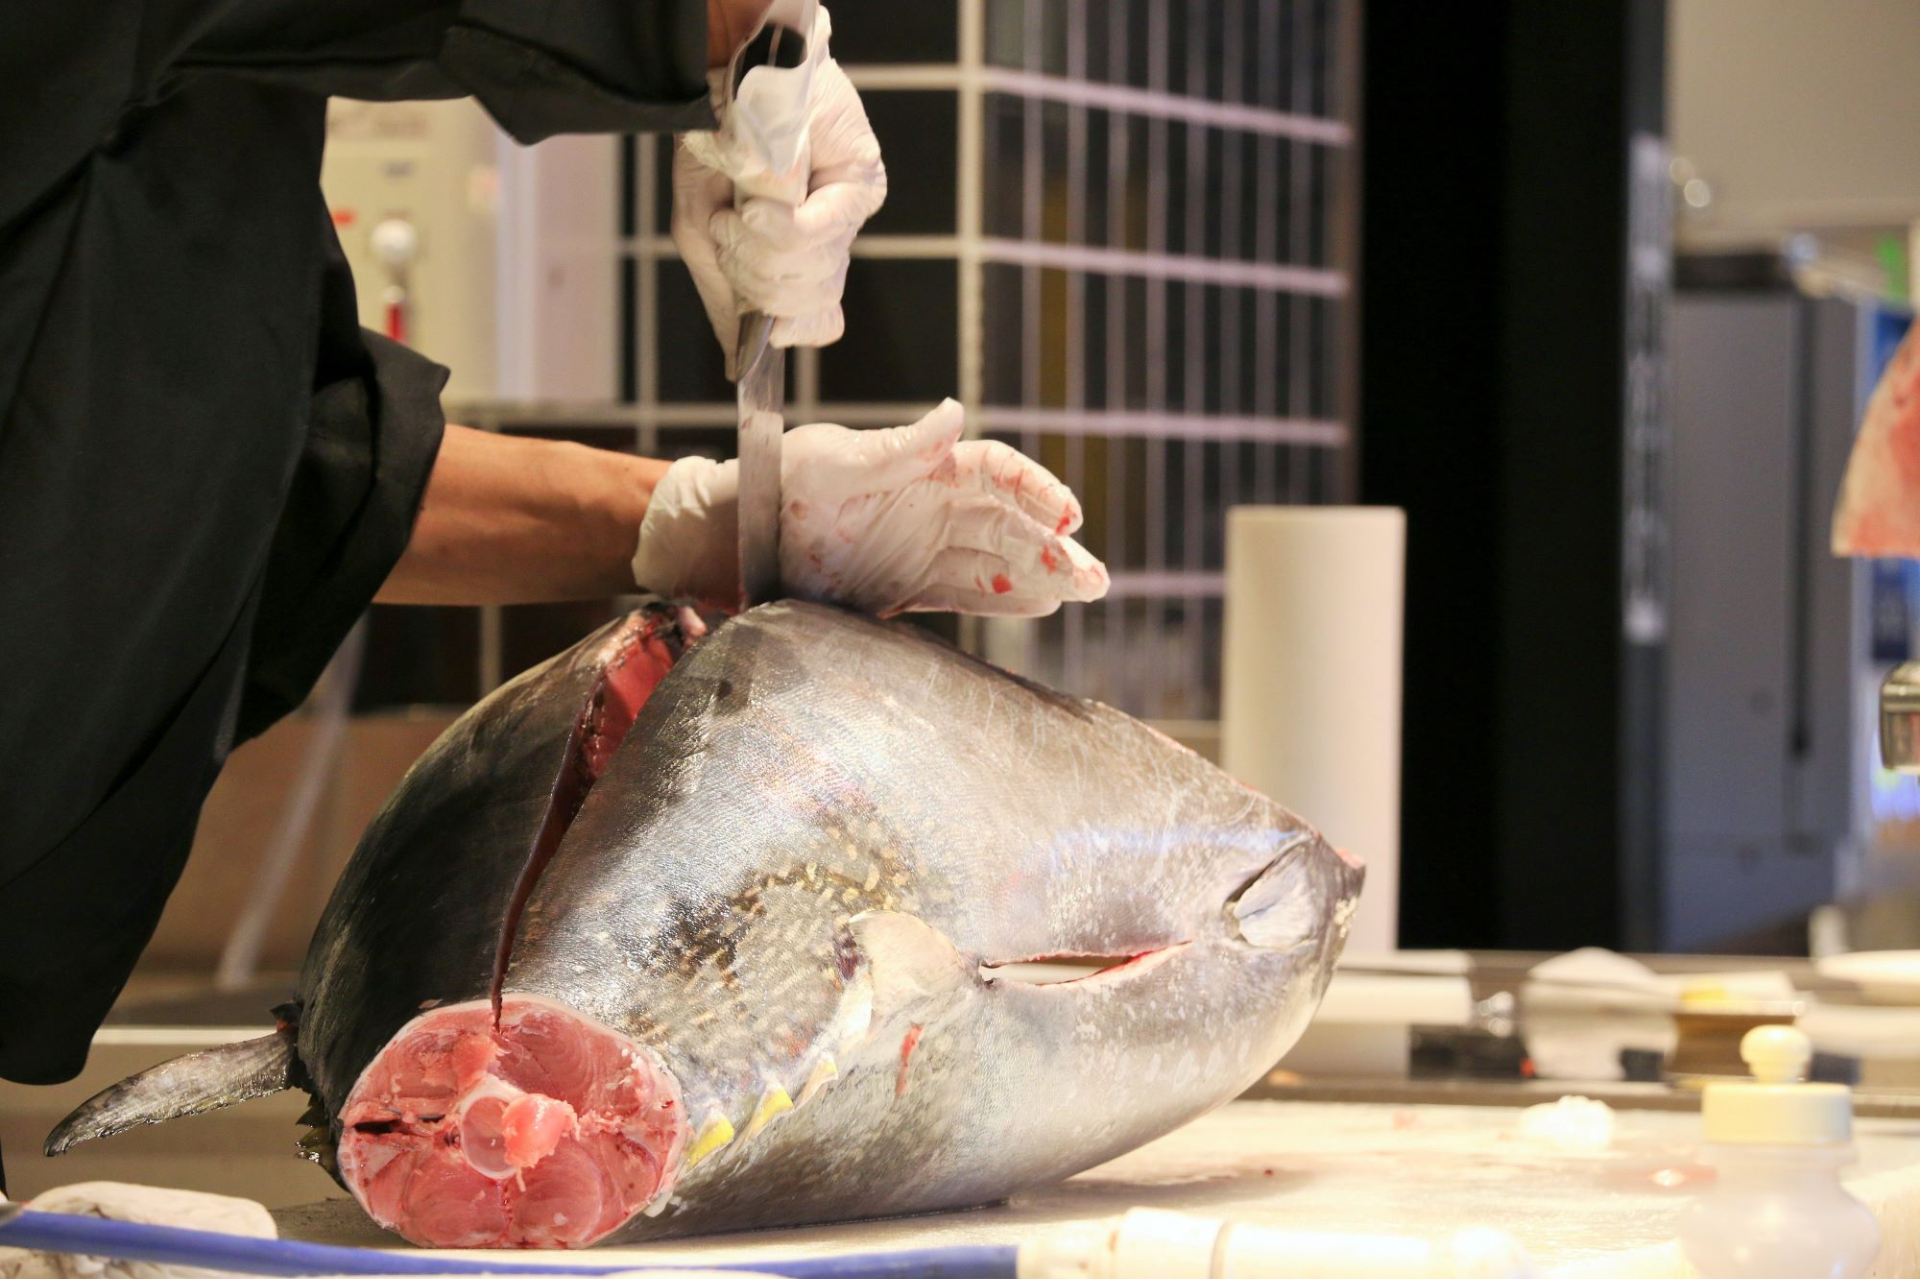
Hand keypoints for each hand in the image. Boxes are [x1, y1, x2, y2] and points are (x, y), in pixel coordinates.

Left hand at [632, 400, 1110, 616]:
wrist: (733, 538)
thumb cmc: (777, 481)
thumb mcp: (832, 459)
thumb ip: (897, 448)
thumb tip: (955, 416)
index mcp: (924, 465)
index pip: (998, 472)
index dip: (1036, 490)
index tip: (1066, 515)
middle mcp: (934, 505)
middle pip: (1012, 523)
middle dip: (1057, 547)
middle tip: (1095, 578)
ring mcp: (924, 547)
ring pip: (999, 560)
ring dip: (1044, 574)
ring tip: (1088, 591)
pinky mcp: (906, 588)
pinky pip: (967, 593)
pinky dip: (1004, 599)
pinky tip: (1042, 607)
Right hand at [673, 7, 885, 376]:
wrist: (721, 72)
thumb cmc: (714, 145)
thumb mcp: (700, 229)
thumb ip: (724, 295)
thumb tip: (735, 359)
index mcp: (803, 258)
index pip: (815, 324)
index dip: (781, 326)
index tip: (750, 305)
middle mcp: (834, 240)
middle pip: (810, 305)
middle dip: (756, 280)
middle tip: (729, 233)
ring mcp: (852, 211)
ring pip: (815, 274)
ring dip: (761, 249)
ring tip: (739, 207)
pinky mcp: (863, 178)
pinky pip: (824, 231)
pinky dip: (781, 226)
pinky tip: (759, 207)